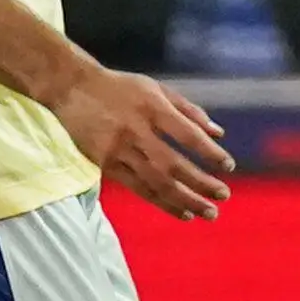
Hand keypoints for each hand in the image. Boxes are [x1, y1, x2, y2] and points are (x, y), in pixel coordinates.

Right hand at [55, 66, 233, 221]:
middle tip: (224, 196)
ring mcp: (119, 149)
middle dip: (201, 183)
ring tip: (208, 213)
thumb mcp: (155, 88)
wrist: (71, 88)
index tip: (228, 166)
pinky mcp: (105, 164)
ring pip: (156, 182)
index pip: (187, 135)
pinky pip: (138, 188)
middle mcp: (136, 130)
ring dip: (185, 199)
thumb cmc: (120, 88)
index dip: (210, 153)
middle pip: (173, 164)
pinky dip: (162, 202)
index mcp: (152, 107)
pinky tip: (182, 212)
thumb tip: (219, 133)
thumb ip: (188, 110)